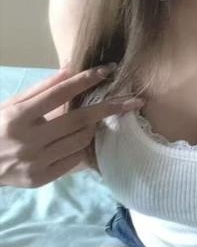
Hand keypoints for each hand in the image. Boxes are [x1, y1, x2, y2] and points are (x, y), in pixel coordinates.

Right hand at [0, 65, 143, 187]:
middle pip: (79, 120)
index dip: (86, 80)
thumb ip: (42, 88)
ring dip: (95, 127)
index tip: (108, 70)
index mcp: (18, 116)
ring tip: (97, 120)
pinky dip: (82, 147)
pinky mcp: (40, 179)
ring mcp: (35, 162)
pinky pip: (74, 160)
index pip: (59, 93)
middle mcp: (27, 140)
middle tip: (135, 101)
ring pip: (80, 140)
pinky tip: (83, 138)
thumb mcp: (12, 104)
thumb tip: (71, 68)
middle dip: (110, 108)